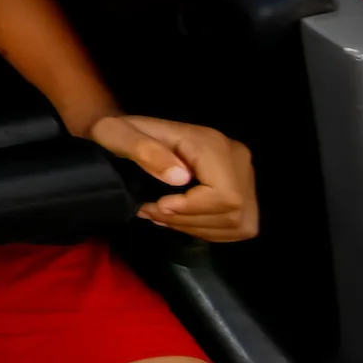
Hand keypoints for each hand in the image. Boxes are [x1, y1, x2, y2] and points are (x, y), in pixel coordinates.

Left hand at [89, 113, 258, 242]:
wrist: (130, 132)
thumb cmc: (122, 133)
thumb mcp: (118, 134)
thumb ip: (145, 151)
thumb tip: (179, 177)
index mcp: (212, 143)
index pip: (224, 193)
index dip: (192, 208)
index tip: (158, 205)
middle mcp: (237, 158)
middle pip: (232, 210)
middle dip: (188, 220)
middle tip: (152, 214)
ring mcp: (244, 177)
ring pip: (235, 222)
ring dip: (194, 227)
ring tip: (160, 217)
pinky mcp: (243, 193)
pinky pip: (237, 226)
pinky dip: (207, 230)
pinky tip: (180, 220)